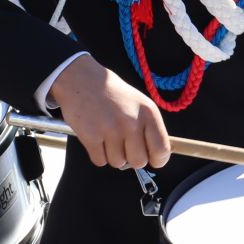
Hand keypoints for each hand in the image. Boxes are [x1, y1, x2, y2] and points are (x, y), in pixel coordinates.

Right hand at [49, 56, 170, 170]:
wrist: (81, 79)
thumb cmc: (112, 94)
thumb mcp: (139, 104)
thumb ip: (149, 129)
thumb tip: (153, 156)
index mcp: (148, 113)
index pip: (161, 149)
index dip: (157, 159)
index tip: (151, 158)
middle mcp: (132, 122)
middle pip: (139, 161)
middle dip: (131, 158)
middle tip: (123, 144)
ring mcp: (111, 130)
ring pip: (118, 163)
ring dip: (112, 155)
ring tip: (106, 135)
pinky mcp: (91, 137)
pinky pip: (100, 161)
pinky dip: (97, 154)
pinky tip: (96, 137)